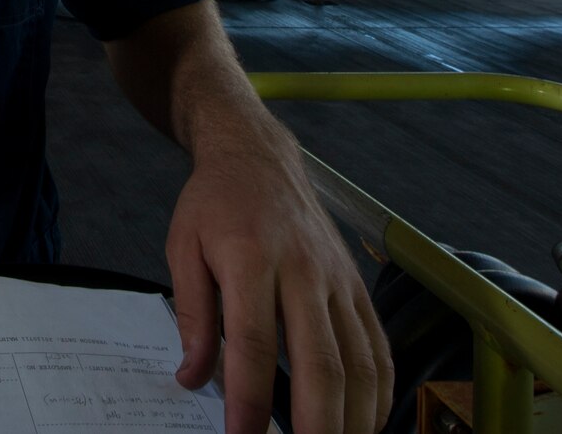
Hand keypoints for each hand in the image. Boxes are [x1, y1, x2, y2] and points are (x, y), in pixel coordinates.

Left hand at [166, 137, 393, 433]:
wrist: (259, 155)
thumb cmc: (216, 203)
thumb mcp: (182, 247)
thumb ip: (190, 315)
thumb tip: (192, 377)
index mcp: (249, 257)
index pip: (252, 344)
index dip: (249, 400)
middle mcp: (302, 269)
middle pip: (320, 362)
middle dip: (316, 423)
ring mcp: (337, 278)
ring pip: (359, 360)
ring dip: (353, 416)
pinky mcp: (357, 283)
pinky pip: (377, 344)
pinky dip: (378, 390)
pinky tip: (365, 419)